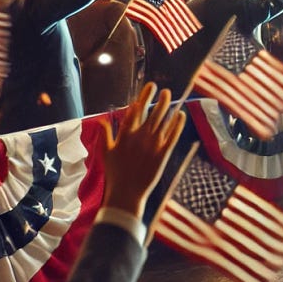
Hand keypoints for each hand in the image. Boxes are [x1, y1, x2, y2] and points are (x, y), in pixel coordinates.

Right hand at [100, 83, 186, 219]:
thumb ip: (104, 135)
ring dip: (167, 107)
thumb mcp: (105, 153)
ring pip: (162, 121)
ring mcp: (152, 145)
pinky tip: (180, 115)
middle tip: (163, 89)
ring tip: (169, 96)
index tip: (149, 88)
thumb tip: (102, 120)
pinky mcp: (163, 154)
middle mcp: (140, 137)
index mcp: (125, 136)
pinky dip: (177, 124)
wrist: (127, 193)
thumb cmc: (115, 174)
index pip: (135, 112)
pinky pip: (172, 135)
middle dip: (158, 99)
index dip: (142, 98)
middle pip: (151, 113)